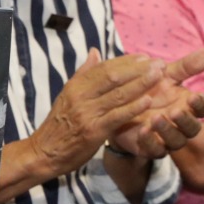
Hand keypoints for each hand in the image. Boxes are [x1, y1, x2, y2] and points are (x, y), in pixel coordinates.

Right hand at [28, 51, 165, 175]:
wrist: (44, 153)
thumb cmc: (59, 125)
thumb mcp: (67, 95)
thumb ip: (83, 73)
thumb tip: (95, 51)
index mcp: (76, 86)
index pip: (104, 67)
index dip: (126, 61)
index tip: (144, 57)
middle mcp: (81, 96)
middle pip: (113, 77)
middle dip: (138, 69)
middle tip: (159, 63)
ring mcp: (87, 113)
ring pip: (118, 94)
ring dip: (141, 84)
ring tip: (159, 76)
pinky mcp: (94, 131)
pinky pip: (117, 116)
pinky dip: (134, 107)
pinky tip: (149, 101)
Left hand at [107, 49, 203, 158]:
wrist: (120, 104)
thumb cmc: (148, 87)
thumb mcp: (165, 75)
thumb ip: (186, 67)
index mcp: (189, 106)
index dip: (201, 104)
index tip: (193, 96)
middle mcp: (181, 125)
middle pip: (193, 129)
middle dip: (185, 120)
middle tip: (174, 110)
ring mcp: (167, 138)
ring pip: (176, 141)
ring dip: (167, 130)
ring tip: (155, 118)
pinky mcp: (150, 148)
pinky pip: (155, 150)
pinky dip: (150, 141)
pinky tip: (142, 130)